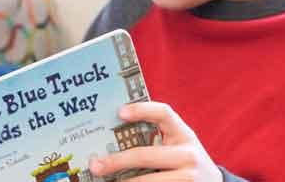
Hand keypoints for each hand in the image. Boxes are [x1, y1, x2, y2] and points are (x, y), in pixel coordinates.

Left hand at [90, 102, 221, 181]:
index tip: (119, 112)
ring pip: (148, 181)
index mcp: (184, 134)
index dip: (142, 110)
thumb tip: (114, 138)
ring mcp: (188, 177)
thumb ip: (158, 137)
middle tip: (95, 165)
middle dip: (116, 161)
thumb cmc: (187, 161)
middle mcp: (189, 155)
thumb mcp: (180, 145)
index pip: (164, 113)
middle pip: (145, 155)